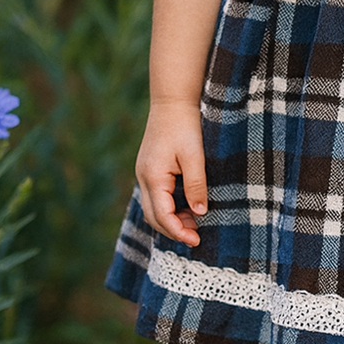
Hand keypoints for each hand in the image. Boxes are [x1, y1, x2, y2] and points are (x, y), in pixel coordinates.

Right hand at [135, 100, 206, 247]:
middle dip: (174, 230)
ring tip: (194, 224)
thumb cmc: (185, 126)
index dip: (178, 231)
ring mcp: (144, 174)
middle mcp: (143, 178)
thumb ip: (196, 185)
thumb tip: (199, 213)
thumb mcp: (194, 156)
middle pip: (154, 217)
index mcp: (153, 177)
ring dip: (171, 220)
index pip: (162, 215)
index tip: (196, 241)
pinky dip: (169, 208)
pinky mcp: (149, 170)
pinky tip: (186, 208)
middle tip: (197, 237)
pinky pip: (156, 197)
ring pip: (153, 208)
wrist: (172, 102)